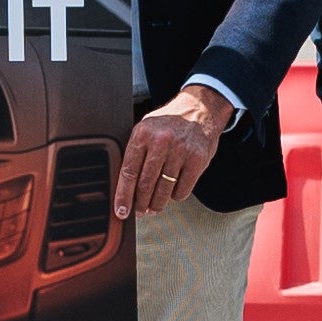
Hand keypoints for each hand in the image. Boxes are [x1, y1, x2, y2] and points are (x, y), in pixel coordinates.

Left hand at [116, 85, 230, 218]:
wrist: (199, 109)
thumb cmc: (169, 123)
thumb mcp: (146, 128)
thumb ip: (135, 152)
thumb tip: (122, 185)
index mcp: (143, 134)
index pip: (128, 172)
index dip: (123, 195)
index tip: (121, 211)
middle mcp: (161, 141)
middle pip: (146, 184)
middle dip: (140, 203)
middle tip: (139, 211)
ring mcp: (181, 150)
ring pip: (164, 190)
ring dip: (157, 204)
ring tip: (154, 207)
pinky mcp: (197, 159)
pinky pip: (182, 189)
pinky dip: (175, 196)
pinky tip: (172, 193)